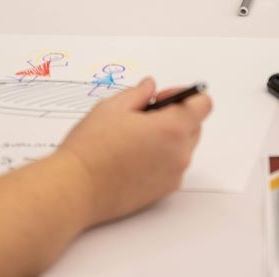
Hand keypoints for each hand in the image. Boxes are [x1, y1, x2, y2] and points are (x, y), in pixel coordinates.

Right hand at [58, 77, 211, 225]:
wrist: (75, 189)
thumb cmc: (91, 147)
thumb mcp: (112, 107)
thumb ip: (138, 93)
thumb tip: (150, 87)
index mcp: (173, 128)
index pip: (203, 104)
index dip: (184, 96)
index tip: (161, 99)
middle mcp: (180, 153)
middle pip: (194, 126)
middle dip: (175, 117)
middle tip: (143, 117)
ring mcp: (174, 175)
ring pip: (183, 148)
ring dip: (167, 139)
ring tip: (133, 139)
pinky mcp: (164, 192)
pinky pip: (172, 168)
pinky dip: (161, 159)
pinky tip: (132, 159)